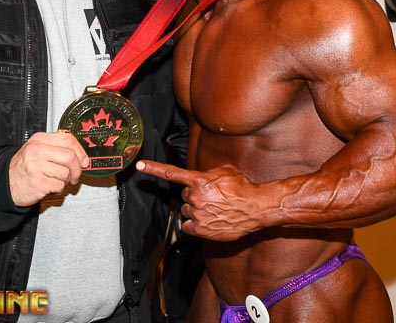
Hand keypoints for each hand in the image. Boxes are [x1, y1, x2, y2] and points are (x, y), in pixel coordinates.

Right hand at [9, 131, 88, 205]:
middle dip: (77, 169)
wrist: (5, 184)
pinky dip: (58, 189)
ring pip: (66, 173)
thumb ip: (58, 149)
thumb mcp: (38, 150)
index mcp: (39, 140)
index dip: (81, 151)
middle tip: (75, 175)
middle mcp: (36, 151)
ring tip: (57, 180)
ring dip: (66, 181)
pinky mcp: (37, 182)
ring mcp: (35, 166)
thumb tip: (82, 157)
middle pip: (70, 157)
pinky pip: (59, 185)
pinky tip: (50, 186)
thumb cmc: (25, 167)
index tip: (84, 160)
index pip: (68, 140)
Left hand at [136, 160, 265, 240]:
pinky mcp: (201, 229)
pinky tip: (208, 220)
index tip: (140, 165)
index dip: (154, 169)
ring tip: (214, 208)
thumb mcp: (225, 171)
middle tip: (212, 196)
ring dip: (195, 209)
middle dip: (194, 195)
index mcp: (199, 180)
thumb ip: (207, 173)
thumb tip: (199, 178)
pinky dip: (195, 224)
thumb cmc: (243, 188)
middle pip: (184, 195)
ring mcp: (197, 214)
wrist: (256, 207)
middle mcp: (195, 197)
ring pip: (186, 210)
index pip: (172, 173)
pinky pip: (188, 226)